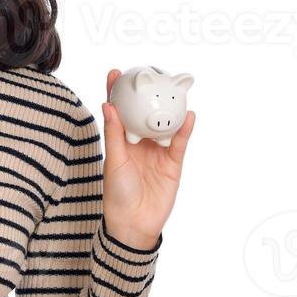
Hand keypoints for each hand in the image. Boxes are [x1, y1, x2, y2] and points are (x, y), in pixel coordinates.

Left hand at [100, 68, 194, 251]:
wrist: (134, 223)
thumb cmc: (117, 194)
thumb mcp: (113, 161)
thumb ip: (114, 134)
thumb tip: (108, 105)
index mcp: (121, 142)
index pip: (118, 112)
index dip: (117, 93)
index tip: (115, 72)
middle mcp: (140, 143)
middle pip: (143, 113)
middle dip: (146, 94)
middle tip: (148, 73)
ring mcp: (157, 151)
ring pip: (164, 124)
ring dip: (167, 107)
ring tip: (172, 86)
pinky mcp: (173, 163)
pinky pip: (180, 142)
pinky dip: (184, 129)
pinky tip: (188, 115)